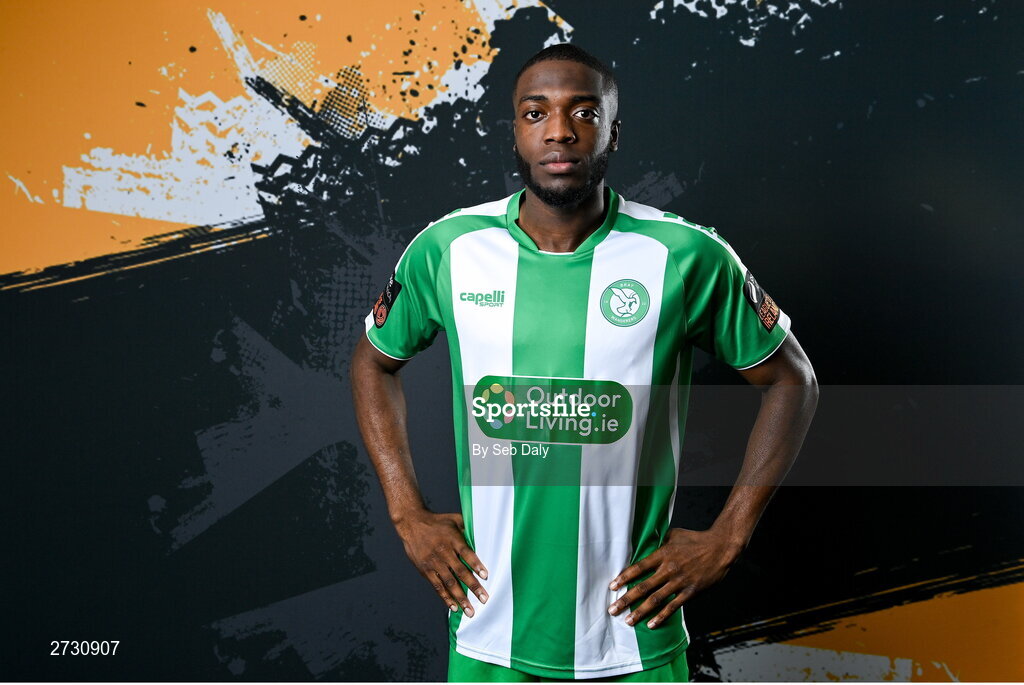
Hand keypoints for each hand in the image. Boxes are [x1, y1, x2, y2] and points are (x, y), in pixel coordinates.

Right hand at [395, 510, 488, 616]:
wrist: (412, 524)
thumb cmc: (437, 522)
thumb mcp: (454, 519)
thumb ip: (468, 527)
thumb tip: (485, 533)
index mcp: (452, 539)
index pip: (466, 553)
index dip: (475, 564)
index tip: (485, 576)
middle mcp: (443, 552)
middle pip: (460, 571)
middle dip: (473, 586)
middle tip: (484, 599)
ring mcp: (433, 562)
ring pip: (449, 582)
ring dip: (461, 597)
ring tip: (470, 610)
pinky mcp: (425, 570)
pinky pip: (437, 586)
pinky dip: (446, 597)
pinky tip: (454, 607)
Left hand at [607, 527, 742, 628]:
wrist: (720, 547)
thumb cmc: (696, 539)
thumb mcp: (674, 535)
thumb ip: (659, 542)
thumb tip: (646, 544)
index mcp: (663, 554)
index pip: (638, 568)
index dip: (624, 578)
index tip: (612, 587)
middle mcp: (669, 569)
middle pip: (643, 587)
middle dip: (626, 600)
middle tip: (613, 610)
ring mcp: (679, 582)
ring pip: (656, 600)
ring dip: (640, 612)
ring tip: (628, 621)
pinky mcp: (690, 592)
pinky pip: (673, 607)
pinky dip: (661, 617)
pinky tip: (651, 625)